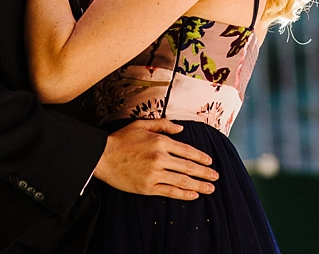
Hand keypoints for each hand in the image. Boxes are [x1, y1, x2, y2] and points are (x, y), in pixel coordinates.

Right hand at [93, 119, 217, 198]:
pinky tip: (192, 195)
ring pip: (181, 181)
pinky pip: (169, 192)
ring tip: (209, 188)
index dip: (201, 157)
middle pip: (188, 167)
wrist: (102, 157)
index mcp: (160, 142)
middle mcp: (159, 158)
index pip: (187, 150)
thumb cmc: (121, 139)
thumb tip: (181, 129)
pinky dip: (182, 194)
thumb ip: (163, 124)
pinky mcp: (146, 188)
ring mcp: (153, 174)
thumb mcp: (142, 124)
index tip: (210, 161)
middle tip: (216, 176)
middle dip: (204, 172)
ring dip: (198, 185)